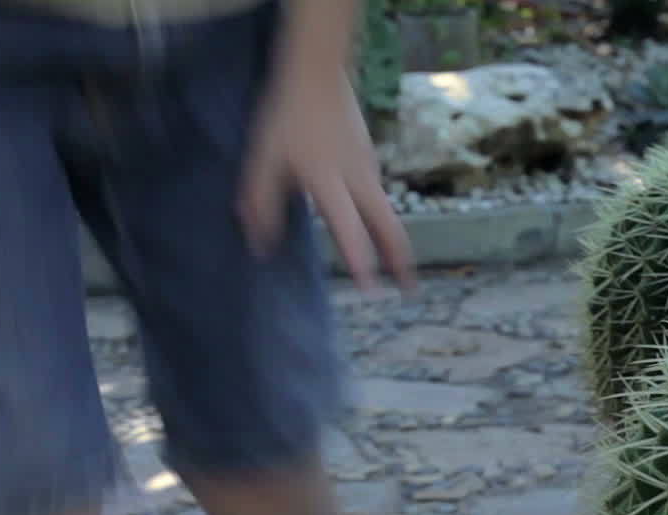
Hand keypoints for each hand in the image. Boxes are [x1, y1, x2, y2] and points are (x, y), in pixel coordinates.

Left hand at [239, 72, 413, 293]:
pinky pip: (376, 195)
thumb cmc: (286, 116)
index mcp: (328, 182)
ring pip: (385, 212)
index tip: (370, 289)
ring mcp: (367, 167)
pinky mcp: (369, 158)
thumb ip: (259, 202)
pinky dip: (381, 218)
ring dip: (393, 241)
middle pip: (387, 226)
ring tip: (398, 267)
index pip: (349, 229)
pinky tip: (375, 228)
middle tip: (409, 289)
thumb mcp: (263, 159)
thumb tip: (259, 245)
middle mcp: (356, 179)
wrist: (318, 71)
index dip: (360, 261)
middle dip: (399, 260)